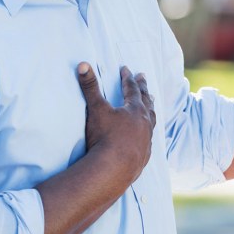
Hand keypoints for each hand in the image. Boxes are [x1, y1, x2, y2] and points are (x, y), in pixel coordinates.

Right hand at [77, 63, 155, 182]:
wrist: (114, 169)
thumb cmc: (105, 138)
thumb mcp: (96, 110)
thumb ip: (90, 87)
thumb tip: (83, 64)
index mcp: (134, 110)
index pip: (132, 89)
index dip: (128, 78)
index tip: (126, 69)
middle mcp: (144, 123)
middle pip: (146, 101)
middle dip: (143, 88)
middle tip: (143, 78)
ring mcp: (146, 139)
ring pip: (151, 119)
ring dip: (149, 109)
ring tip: (150, 102)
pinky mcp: (144, 155)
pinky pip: (149, 139)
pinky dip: (148, 132)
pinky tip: (146, 134)